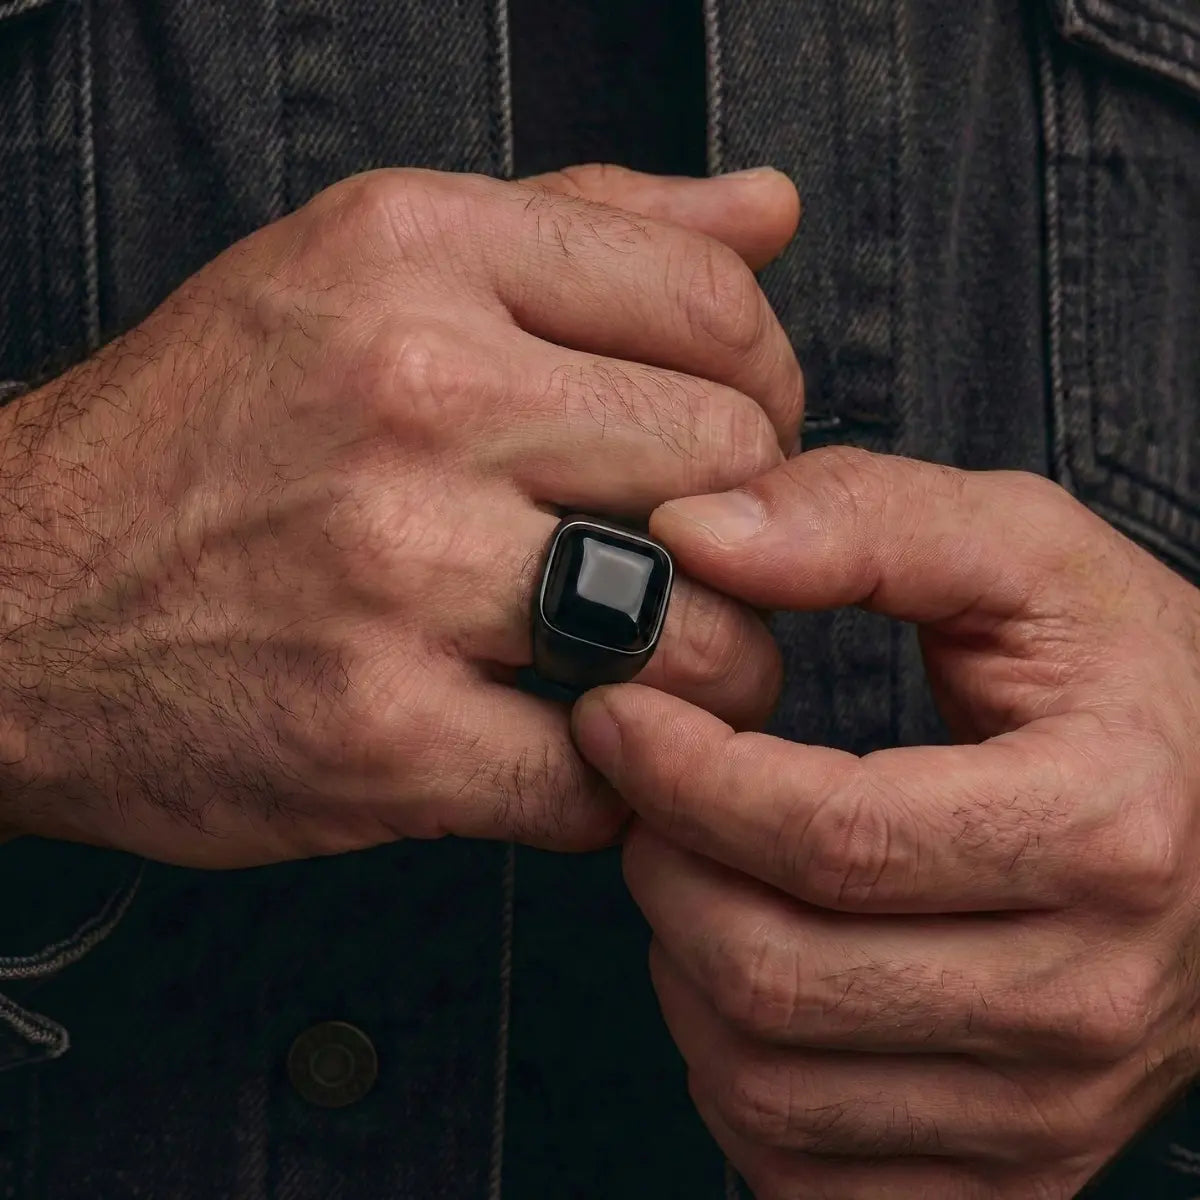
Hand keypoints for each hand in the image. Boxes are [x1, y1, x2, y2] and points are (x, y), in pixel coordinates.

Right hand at [0, 163, 803, 866]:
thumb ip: (585, 223)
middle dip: (753, 532)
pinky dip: (611, 777)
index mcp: (418, 255)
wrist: (11, 598)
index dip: (764, 384)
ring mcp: (397, 571)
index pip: (711, 300)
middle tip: (701, 561)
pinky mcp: (380, 737)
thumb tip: (765, 209)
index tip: (736, 437)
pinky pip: (597, 777)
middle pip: (730, 462)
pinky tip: (566, 743)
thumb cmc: (205, 435)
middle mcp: (413, 394)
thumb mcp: (368, 268)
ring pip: (699, 635)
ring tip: (656, 663)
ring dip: (714, 670)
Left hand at [572, 447, 1199, 1198]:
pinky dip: (733, 1077)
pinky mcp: (1012, 1168)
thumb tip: (694, 536)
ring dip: (684, 967)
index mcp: (1101, 826)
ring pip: (769, 1085)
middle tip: (649, 794)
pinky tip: (749, 977)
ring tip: (700, 870)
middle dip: (666, 869)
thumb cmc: (1123, 683)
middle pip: (780, 975)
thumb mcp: (1021, 553)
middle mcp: (1090, 996)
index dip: (685, 774)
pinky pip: (804, 1172)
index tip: (616, 717)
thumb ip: (860, 519)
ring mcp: (1052, 1106)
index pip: (831, 835)